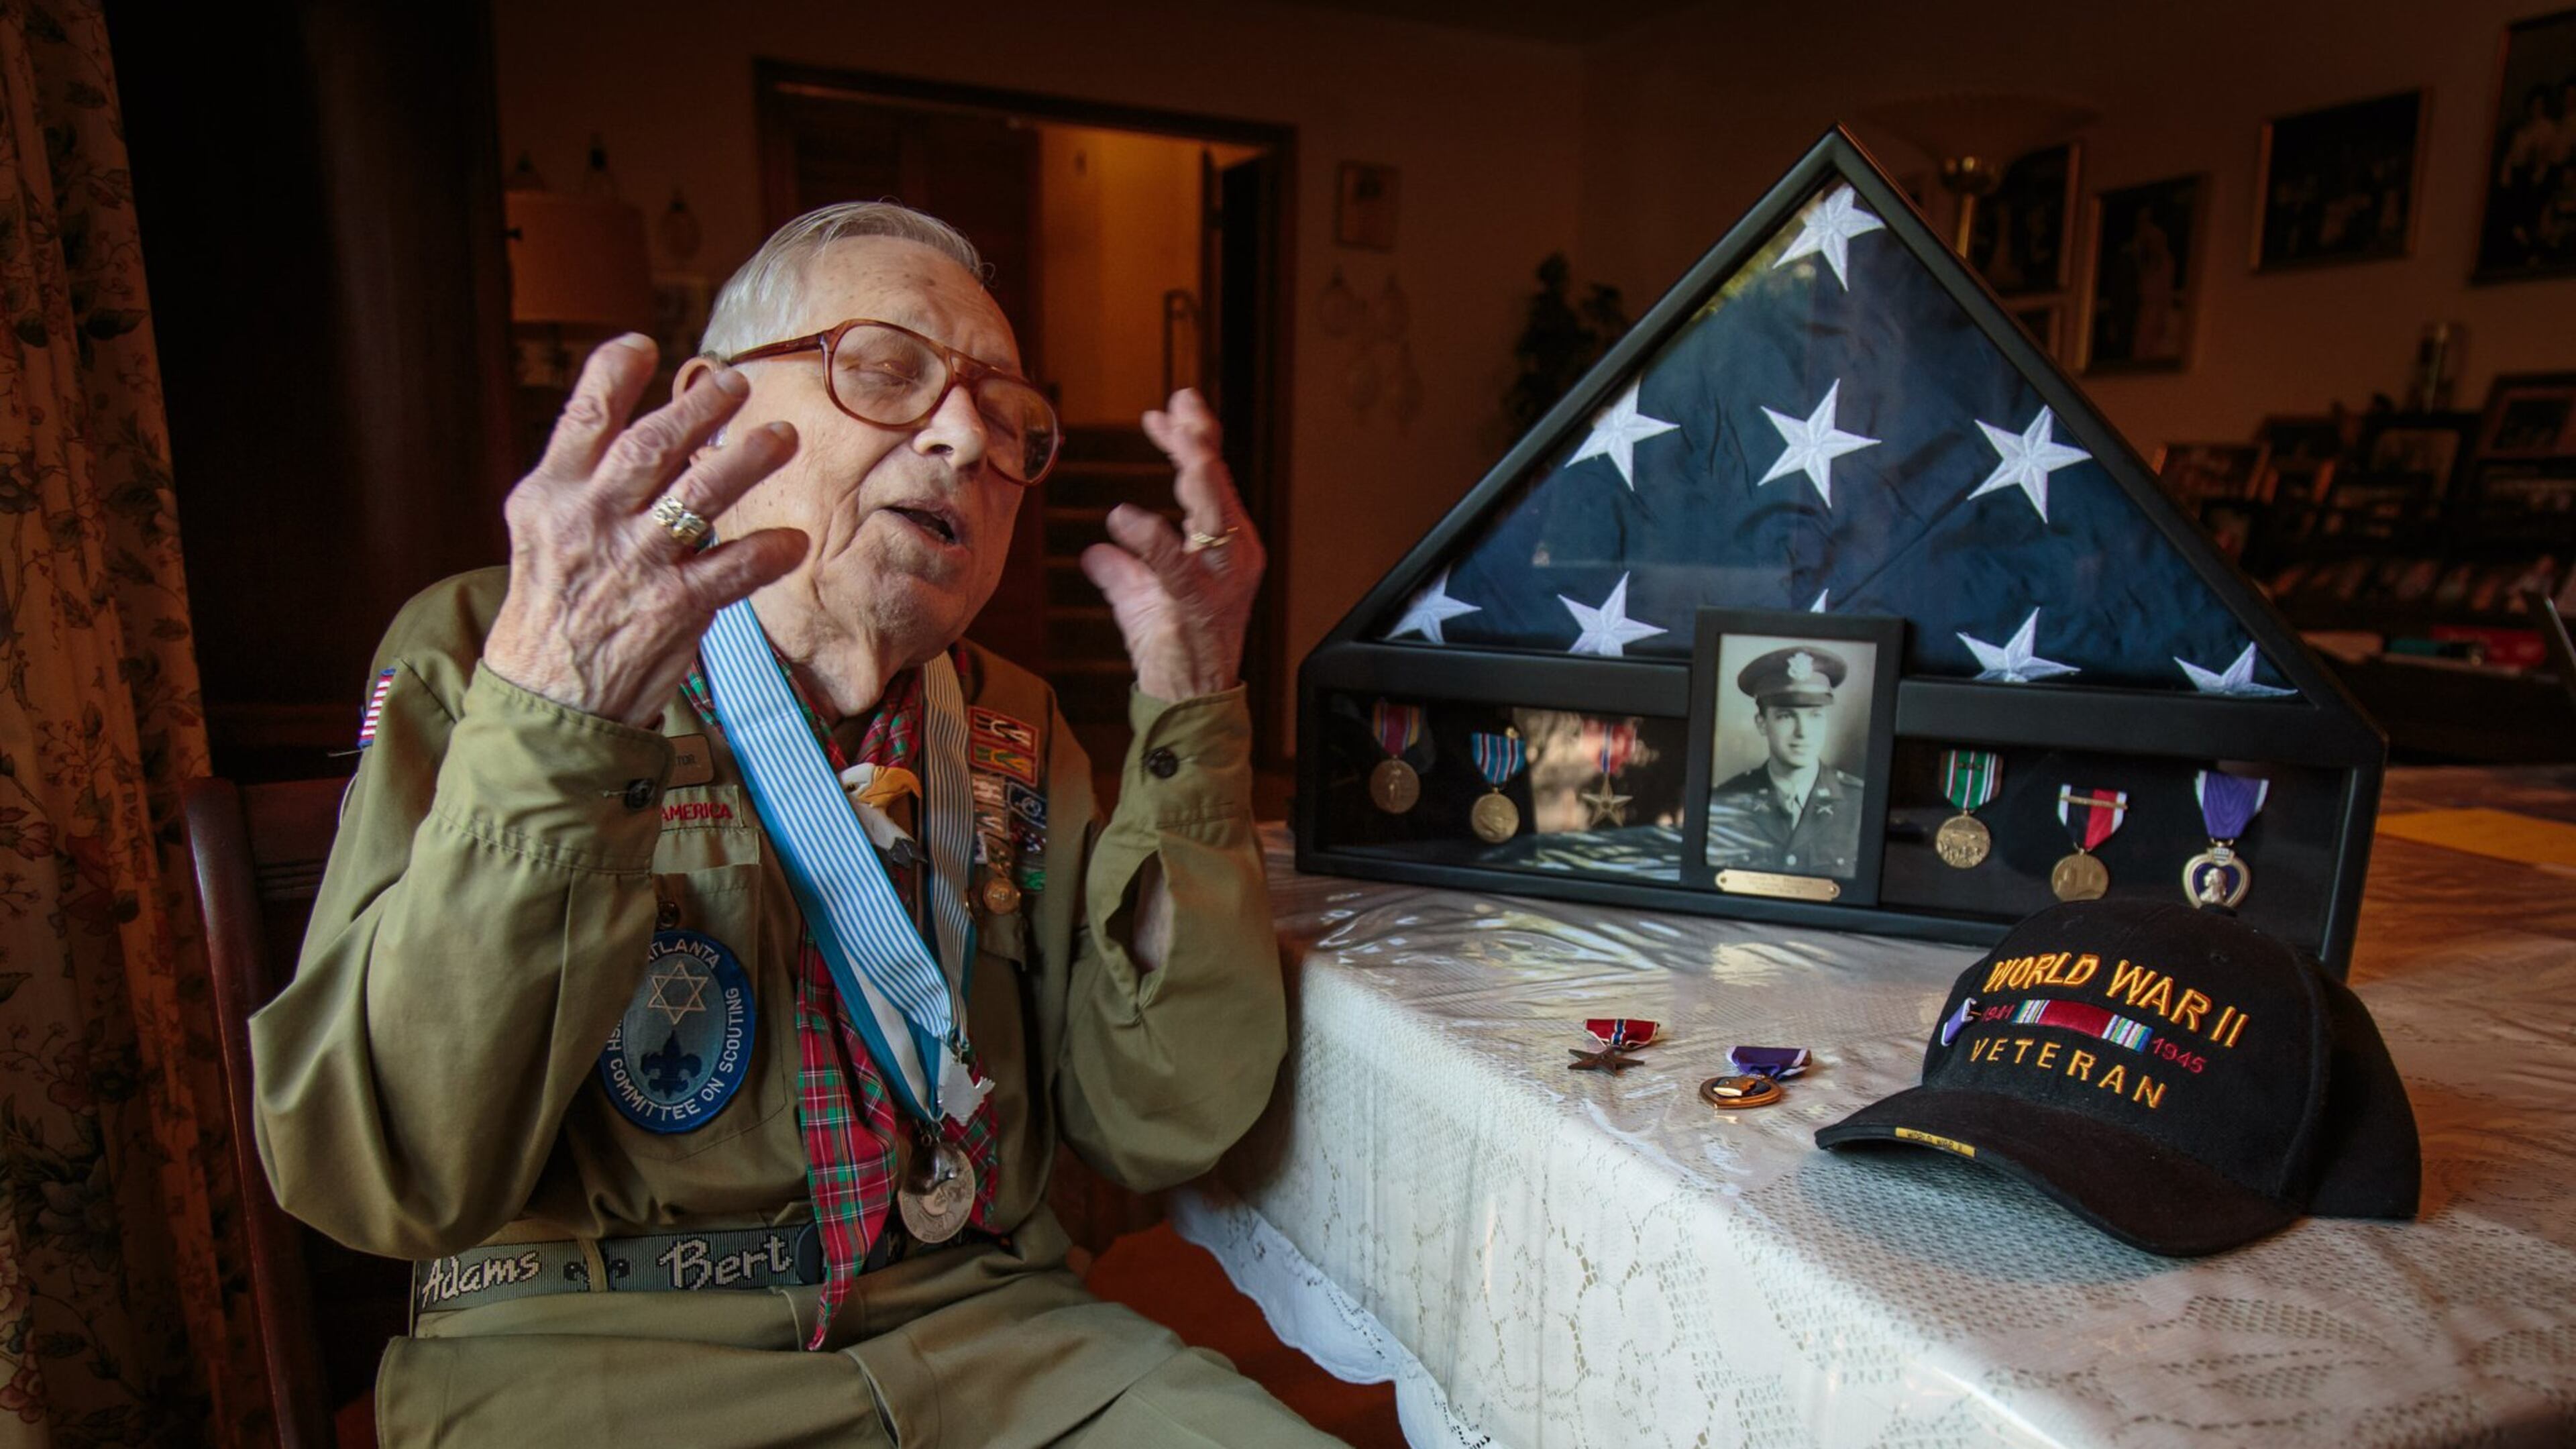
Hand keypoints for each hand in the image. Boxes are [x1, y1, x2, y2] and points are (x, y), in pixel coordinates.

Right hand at [482, 337, 808, 726]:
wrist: (549, 700)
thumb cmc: (554, 609)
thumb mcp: (545, 534)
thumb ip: (585, 482)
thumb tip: (645, 433)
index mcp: (552, 495)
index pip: (584, 416)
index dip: (614, 372)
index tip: (645, 344)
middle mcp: (592, 519)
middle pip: (653, 443)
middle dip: (701, 406)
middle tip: (738, 384)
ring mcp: (635, 562)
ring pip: (701, 493)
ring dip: (749, 458)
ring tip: (783, 436)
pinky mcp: (674, 606)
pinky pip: (735, 567)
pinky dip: (769, 551)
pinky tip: (794, 541)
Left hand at [1078, 389, 1264, 702]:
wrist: (1187, 702)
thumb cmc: (1170, 651)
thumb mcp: (1141, 599)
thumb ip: (1122, 568)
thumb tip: (1094, 551)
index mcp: (1224, 547)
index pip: (1210, 482)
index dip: (1189, 441)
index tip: (1162, 412)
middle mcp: (1232, 556)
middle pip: (1217, 484)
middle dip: (1198, 439)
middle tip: (1179, 405)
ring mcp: (1221, 580)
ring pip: (1213, 514)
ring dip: (1196, 474)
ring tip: (1179, 443)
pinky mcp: (1199, 605)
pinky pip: (1175, 564)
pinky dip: (1150, 539)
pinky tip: (1123, 518)